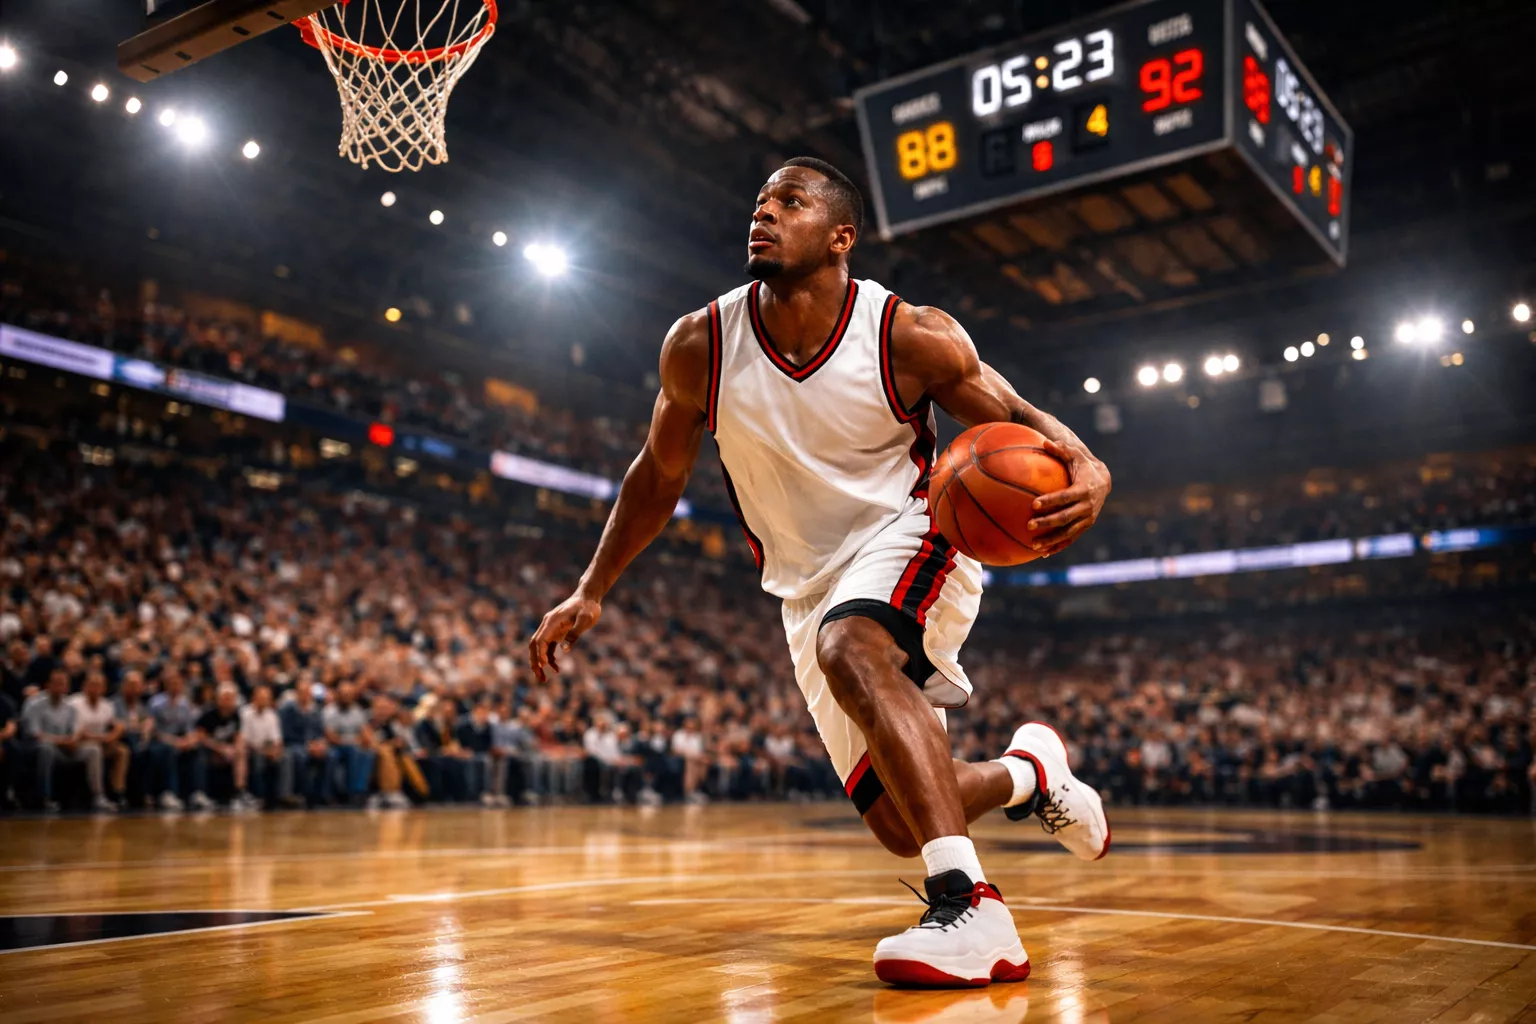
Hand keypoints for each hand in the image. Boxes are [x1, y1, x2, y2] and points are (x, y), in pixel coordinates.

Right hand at [528, 590, 601, 681]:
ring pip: (539, 648)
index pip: (540, 640)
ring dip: (540, 663)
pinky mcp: (556, 632)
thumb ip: (575, 633)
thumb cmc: (588, 607)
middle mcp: (548, 625)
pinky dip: (549, 658)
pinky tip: (556, 667)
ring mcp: (551, 628)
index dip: (540, 654)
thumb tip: (564, 650)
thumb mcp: (586, 619)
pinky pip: (548, 647)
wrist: (589, 596)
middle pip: (534, 645)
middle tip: (540, 678)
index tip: (545, 666)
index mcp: (552, 621)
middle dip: (535, 662)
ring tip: (544, 679)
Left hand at [1027, 438, 1110, 556]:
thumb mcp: (1075, 456)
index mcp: (1083, 490)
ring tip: (1033, 545)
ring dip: (1051, 540)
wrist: (1104, 482)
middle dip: (1047, 522)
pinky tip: (1043, 553)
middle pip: (1065, 517)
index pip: (1065, 497)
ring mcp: (1087, 519)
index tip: (1034, 504)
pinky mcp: (1085, 527)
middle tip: (1029, 525)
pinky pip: (1070, 539)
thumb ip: (1061, 450)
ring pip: (1068, 533)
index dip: (1050, 501)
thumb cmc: (1083, 466)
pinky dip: (1058, 546)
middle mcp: (1087, 507)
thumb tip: (1044, 441)